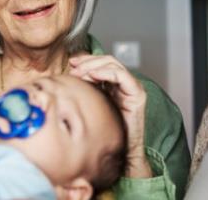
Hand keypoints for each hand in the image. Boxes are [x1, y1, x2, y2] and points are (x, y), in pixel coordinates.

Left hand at [69, 54, 152, 177]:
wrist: (122, 149)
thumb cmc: (107, 129)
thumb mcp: (92, 103)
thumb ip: (86, 89)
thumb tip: (70, 75)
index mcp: (115, 83)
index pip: (102, 62)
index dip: (87, 59)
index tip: (72, 62)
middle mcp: (125, 83)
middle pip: (108, 60)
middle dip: (89, 62)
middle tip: (74, 69)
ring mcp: (132, 87)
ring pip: (114, 65)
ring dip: (94, 66)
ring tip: (81, 74)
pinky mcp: (137, 94)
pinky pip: (122, 76)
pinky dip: (107, 72)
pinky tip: (94, 76)